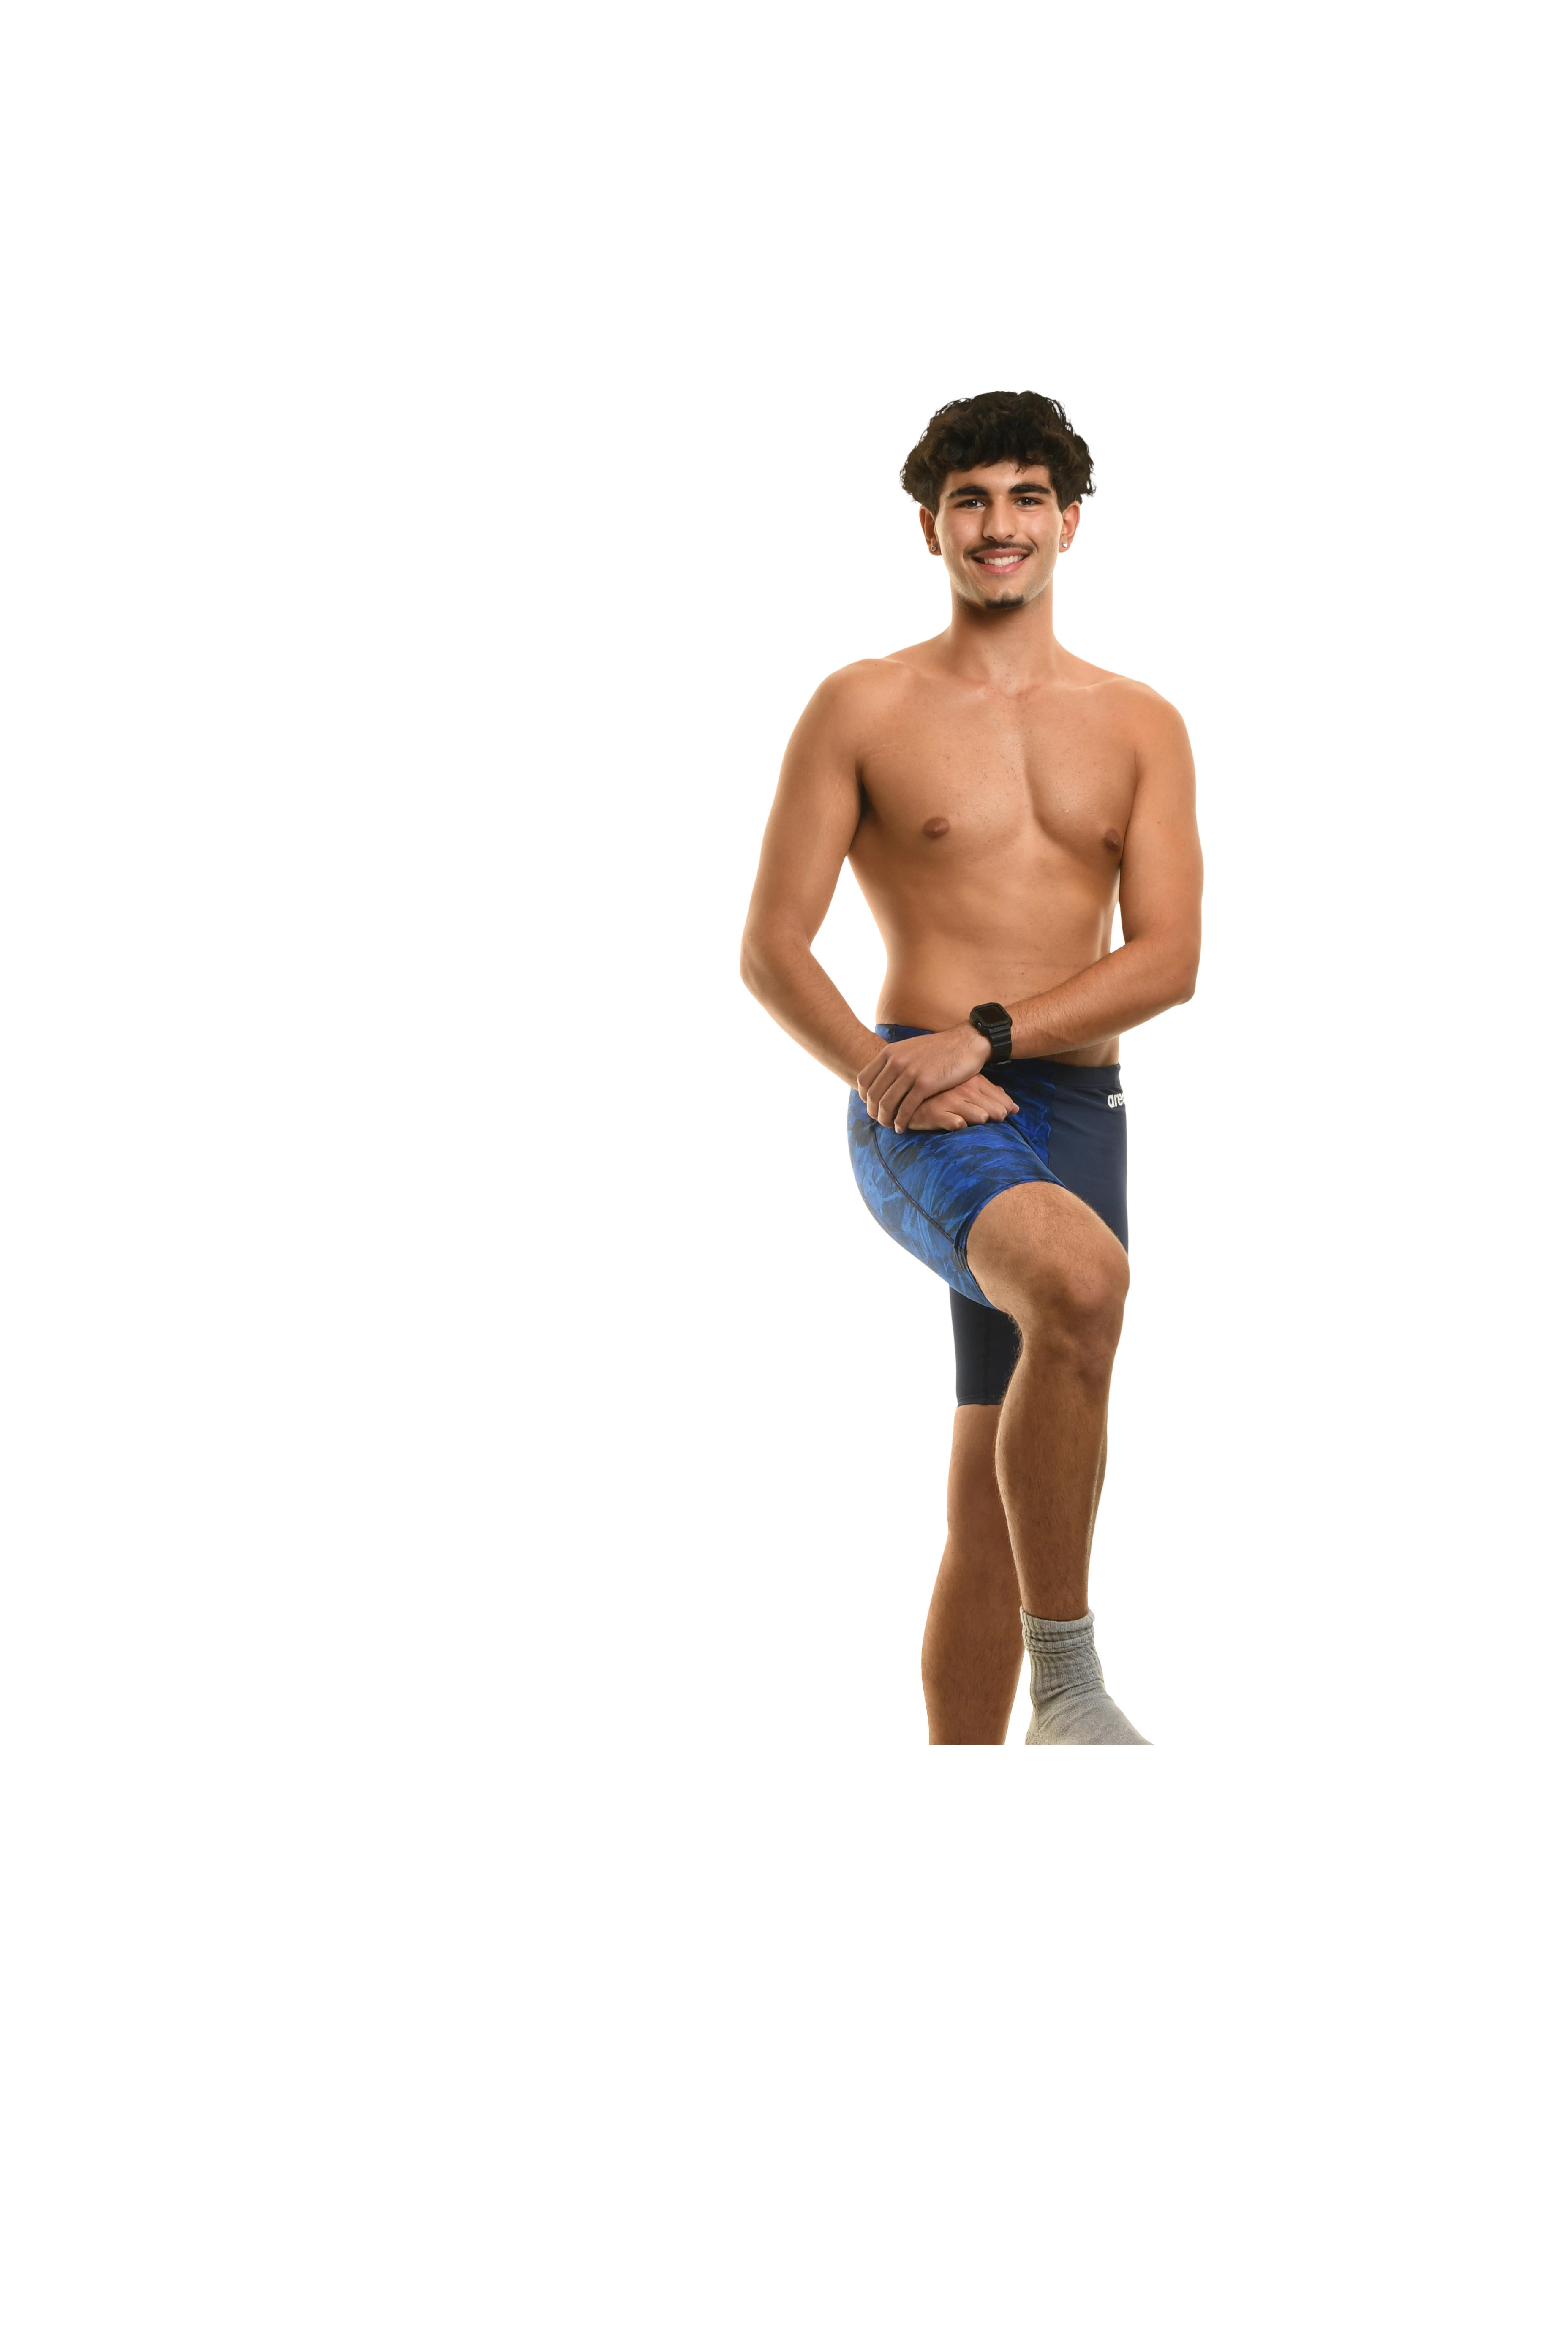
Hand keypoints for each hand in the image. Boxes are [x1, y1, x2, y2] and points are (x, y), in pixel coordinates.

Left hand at [857, 1023, 991, 1130]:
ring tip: (890, 1126)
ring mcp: (910, 1072)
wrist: (966, 1043)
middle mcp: (896, 1061)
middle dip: (873, 1112)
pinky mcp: (925, 1084)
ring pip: (886, 1104)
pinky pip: (906, 1108)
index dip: (864, 1097)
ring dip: (885, 1120)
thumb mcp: (910, 1049)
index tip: (871, 1105)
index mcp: (890, 1052)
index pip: (864, 1079)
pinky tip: (902, 1127)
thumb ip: (895, 1060)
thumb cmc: (939, 1049)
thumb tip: (882, 1077)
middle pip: (873, 1095)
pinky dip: (901, 1121)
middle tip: (880, 1120)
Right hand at [905, 1074, 1019, 1130]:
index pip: (1000, 1099)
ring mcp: (949, 1101)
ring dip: (981, 1121)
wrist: (909, 1093)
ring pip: (978, 1116)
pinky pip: (955, 1122)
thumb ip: (992, 1095)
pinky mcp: (935, 1113)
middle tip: (992, 1120)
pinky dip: (960, 1125)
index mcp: (973, 1081)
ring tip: (977, 1121)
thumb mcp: (969, 1087)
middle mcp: (963, 1089)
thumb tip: (1015, 1109)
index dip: (1004, 1109)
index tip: (1003, 1116)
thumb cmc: (944, 1092)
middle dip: (996, 1118)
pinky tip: (959, 1125)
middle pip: (993, 1110)